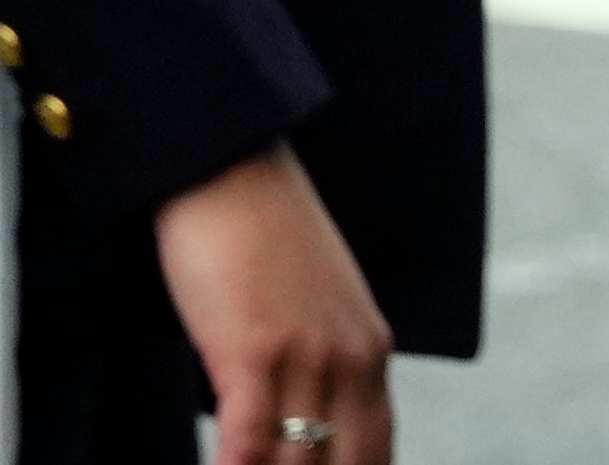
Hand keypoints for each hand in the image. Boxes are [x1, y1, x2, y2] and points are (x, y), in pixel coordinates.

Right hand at [157, 144, 393, 463]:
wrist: (233, 173)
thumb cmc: (262, 244)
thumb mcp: (310, 312)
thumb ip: (313, 369)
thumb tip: (289, 428)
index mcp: (370, 353)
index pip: (374, 452)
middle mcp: (352, 359)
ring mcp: (308, 355)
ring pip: (299, 463)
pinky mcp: (255, 350)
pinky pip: (249, 441)